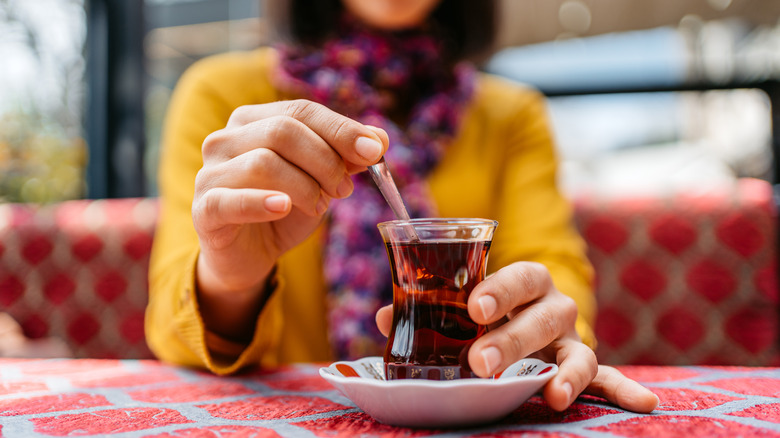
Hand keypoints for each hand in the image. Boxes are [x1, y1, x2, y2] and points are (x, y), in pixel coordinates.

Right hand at [193, 99, 387, 337]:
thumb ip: (345, 158)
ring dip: (304, 185)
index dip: (341, 129)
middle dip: (325, 160)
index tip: (375, 151)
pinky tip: (284, 207)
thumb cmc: (284, 209)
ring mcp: (209, 173)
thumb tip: (380, 138)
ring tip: (321, 205)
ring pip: (262, 162)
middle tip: (345, 189)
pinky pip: (231, 200)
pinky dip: (261, 202)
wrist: (249, 254)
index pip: (301, 111)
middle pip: (282, 131)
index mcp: (254, 121)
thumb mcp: (321, 181)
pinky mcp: (203, 209)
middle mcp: (225, 139)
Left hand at [376, 261, 657, 412]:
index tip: (474, 308)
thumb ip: (428, 311)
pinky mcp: (584, 366)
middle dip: (514, 338)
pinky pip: (606, 377)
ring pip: (577, 349)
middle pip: (543, 315)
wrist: (523, 321)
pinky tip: (645, 404)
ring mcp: (572, 338)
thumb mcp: (459, 310)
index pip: (518, 276)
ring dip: (564, 372)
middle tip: (480, 361)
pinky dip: (623, 390)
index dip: (498, 289)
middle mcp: (554, 306)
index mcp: (524, 283)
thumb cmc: (486, 314)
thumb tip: (384, 316)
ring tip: (552, 395)